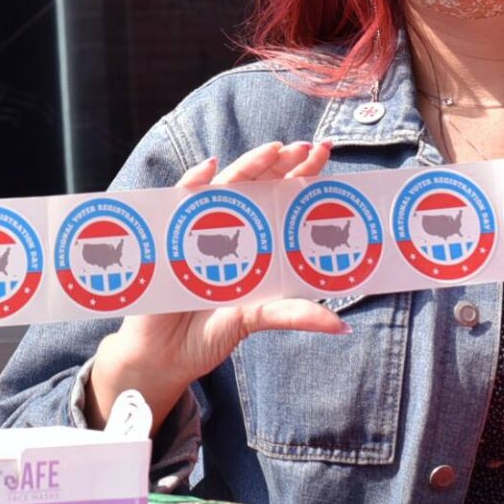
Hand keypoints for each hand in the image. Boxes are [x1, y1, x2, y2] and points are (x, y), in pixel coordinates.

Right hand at [83, 141, 345, 426]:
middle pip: (257, 184)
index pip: (280, 199)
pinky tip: (210, 168)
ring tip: (274, 150)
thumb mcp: (256, 320)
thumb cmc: (206, 334)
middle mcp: (229, 228)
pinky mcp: (170, 234)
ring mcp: (199, 227)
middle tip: (305, 148)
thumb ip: (294, 315)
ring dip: (249, 165)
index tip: (323, 154)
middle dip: (281, 162)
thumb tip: (341, 328)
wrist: (161, 355)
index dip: (301, 175)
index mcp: (254, 242)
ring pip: (226, 186)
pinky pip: (181, 201)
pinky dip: (193, 182)